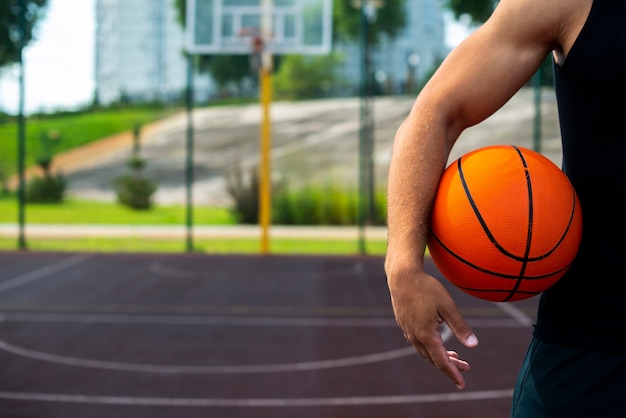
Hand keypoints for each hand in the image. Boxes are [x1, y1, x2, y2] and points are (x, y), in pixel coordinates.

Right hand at [387, 266, 477, 388]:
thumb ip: (461, 327)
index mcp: (426, 335)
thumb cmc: (426, 288)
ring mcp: (408, 330)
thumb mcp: (448, 307)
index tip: (462, 383)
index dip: (453, 374)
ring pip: (425, 351)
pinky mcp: (404, 324)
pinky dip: (430, 347)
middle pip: (433, 359)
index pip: (442, 361)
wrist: (402, 276)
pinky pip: (418, 342)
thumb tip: (474, 345)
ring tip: (455, 356)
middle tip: (466, 368)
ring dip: (440, 356)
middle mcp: (415, 336)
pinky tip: (436, 342)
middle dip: (450, 366)